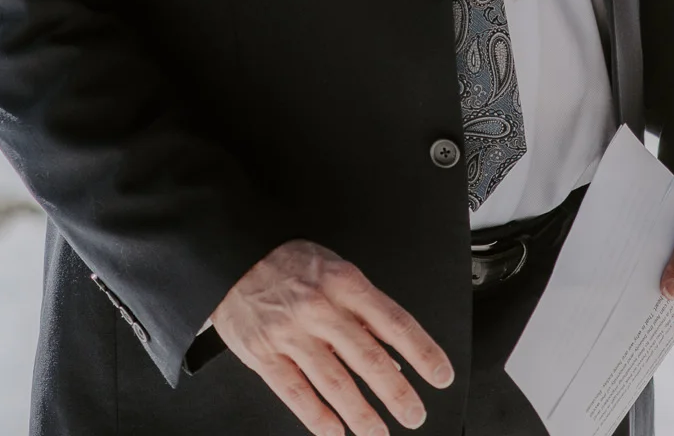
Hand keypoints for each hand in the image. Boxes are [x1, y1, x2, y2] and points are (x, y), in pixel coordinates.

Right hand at [211, 239, 454, 435]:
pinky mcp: (264, 354)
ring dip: (362, 414)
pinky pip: (295, 392)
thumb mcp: (332, 268)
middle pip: (367, 357)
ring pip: (334, 382)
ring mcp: (290, 333)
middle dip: (396, 392)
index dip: (422, 351)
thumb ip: (360, 307)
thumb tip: (391, 349)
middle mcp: (319, 308)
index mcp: (343, 282)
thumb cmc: (288, 263)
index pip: (393, 321)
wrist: (232, 256)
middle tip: (415, 414)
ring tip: (380, 434)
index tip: (440, 375)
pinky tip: (336, 432)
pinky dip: (318, 417)